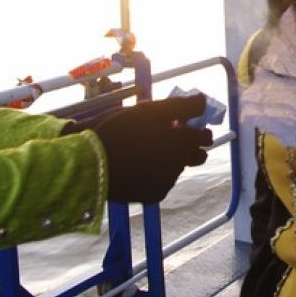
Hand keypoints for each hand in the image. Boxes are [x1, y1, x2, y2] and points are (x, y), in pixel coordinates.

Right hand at [81, 96, 210, 202]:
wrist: (91, 162)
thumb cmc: (120, 130)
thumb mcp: (149, 110)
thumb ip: (181, 106)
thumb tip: (202, 101)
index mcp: (182, 142)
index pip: (204, 136)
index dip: (197, 129)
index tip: (185, 125)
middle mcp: (181, 164)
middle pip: (196, 156)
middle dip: (188, 147)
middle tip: (168, 138)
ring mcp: (168, 181)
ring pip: (177, 167)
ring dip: (169, 159)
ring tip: (144, 150)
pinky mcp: (155, 195)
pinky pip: (162, 181)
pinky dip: (155, 173)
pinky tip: (137, 166)